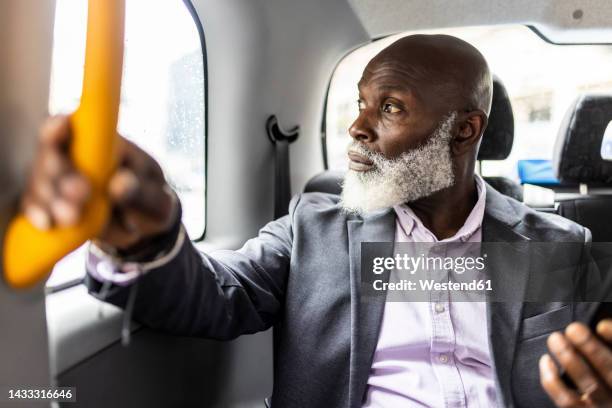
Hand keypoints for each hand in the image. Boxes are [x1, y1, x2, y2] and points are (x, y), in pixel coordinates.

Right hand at [21, 115, 177, 251]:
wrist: (142, 228)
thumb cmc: (150, 202)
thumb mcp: (156, 199)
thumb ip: (140, 192)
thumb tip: (118, 184)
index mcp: (102, 143)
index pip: (73, 126)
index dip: (61, 124)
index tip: (62, 126)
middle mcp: (72, 158)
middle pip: (49, 156)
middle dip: (58, 172)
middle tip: (82, 191)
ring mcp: (57, 183)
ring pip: (39, 184)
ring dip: (50, 198)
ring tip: (72, 217)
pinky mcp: (50, 207)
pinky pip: (35, 208)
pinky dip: (38, 215)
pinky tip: (47, 224)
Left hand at [540, 319, 611, 406]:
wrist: (600, 401)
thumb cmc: (602, 375)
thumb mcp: (606, 357)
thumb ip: (605, 345)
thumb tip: (598, 325)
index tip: (601, 326)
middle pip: (610, 370)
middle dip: (591, 348)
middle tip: (574, 329)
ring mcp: (602, 405)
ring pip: (589, 385)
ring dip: (570, 359)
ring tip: (556, 339)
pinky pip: (567, 400)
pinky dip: (552, 380)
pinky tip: (546, 361)